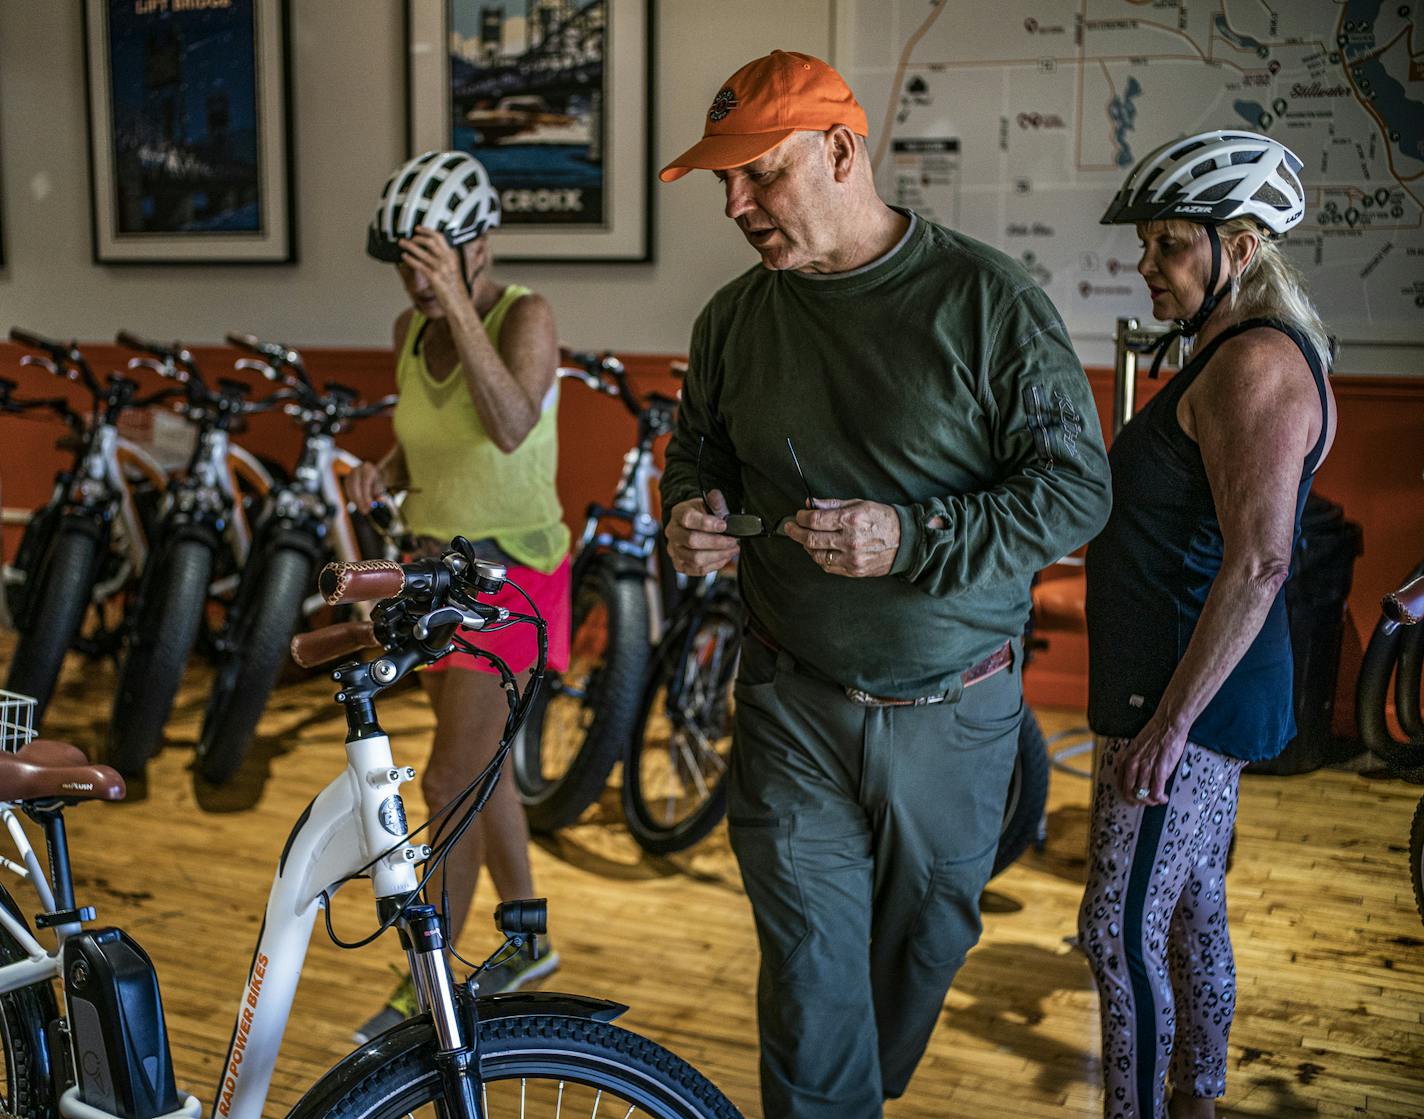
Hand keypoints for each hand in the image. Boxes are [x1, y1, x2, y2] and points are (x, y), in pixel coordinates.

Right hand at [345, 461, 386, 511]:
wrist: (369, 471)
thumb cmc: (376, 479)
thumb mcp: (380, 484)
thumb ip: (380, 492)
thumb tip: (381, 500)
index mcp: (367, 468)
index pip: (365, 483)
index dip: (367, 496)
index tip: (370, 506)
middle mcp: (357, 470)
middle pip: (355, 486)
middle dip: (360, 500)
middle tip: (365, 511)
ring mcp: (350, 474)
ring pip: (350, 490)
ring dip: (356, 502)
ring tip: (364, 510)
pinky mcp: (346, 480)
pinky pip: (348, 492)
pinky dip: (353, 500)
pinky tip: (359, 505)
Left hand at [399, 226, 468, 315]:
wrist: (460, 305)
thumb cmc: (456, 290)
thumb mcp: (454, 270)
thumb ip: (445, 260)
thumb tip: (430, 251)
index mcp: (453, 256)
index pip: (440, 237)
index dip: (427, 231)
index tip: (418, 229)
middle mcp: (448, 261)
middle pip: (430, 242)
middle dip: (417, 238)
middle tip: (409, 238)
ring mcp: (442, 269)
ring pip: (423, 253)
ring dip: (410, 246)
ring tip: (402, 244)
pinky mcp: (435, 279)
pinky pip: (420, 266)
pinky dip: (410, 259)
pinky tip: (404, 257)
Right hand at [665, 491, 739, 575]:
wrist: (695, 527)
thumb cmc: (703, 515)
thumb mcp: (709, 505)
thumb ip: (714, 502)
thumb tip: (716, 495)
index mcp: (678, 513)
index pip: (687, 518)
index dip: (707, 523)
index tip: (724, 525)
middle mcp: (672, 532)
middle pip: (692, 541)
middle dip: (717, 542)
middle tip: (733, 540)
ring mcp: (674, 550)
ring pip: (695, 558)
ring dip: (718, 555)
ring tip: (732, 549)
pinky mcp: (679, 565)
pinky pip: (697, 570)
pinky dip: (714, 565)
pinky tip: (724, 557)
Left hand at [783, 499, 899, 577]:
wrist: (907, 541)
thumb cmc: (883, 519)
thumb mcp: (860, 504)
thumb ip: (833, 504)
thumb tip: (811, 504)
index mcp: (851, 520)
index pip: (815, 520)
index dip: (801, 518)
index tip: (797, 516)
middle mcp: (850, 540)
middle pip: (811, 539)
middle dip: (795, 532)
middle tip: (790, 528)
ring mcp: (852, 558)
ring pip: (817, 555)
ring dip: (806, 547)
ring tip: (805, 539)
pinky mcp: (854, 571)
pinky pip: (828, 567)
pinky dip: (819, 558)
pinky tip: (818, 550)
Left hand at [1117, 717, 1188, 805]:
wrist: (1168, 724)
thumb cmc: (1155, 733)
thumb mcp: (1137, 748)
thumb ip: (1136, 762)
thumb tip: (1139, 776)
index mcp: (1126, 758)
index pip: (1120, 784)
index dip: (1127, 794)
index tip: (1134, 798)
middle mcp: (1133, 764)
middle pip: (1129, 792)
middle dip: (1138, 801)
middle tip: (1146, 802)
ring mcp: (1145, 767)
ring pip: (1142, 794)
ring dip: (1151, 801)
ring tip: (1158, 800)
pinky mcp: (1159, 769)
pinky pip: (1156, 791)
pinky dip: (1159, 798)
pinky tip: (1163, 798)